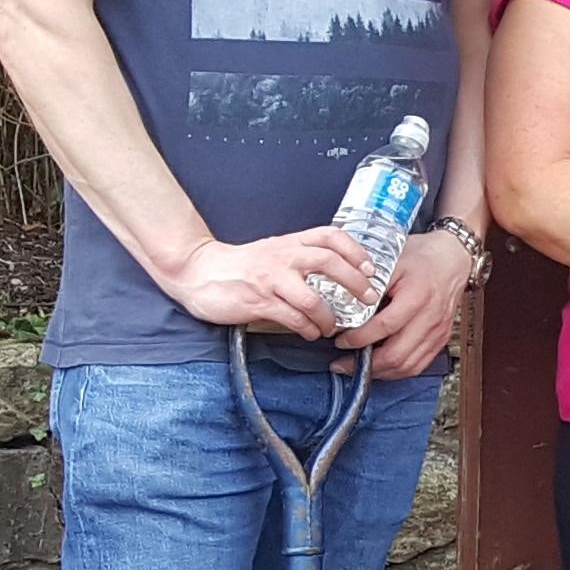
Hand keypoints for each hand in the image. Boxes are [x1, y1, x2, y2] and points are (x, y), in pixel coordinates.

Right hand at [163, 226, 382, 339]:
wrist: (197, 271)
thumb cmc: (241, 265)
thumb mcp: (274, 251)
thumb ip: (300, 257)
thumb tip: (337, 275)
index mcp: (290, 242)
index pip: (330, 236)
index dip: (356, 250)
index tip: (371, 267)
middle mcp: (283, 256)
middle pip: (329, 263)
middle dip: (355, 283)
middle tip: (368, 299)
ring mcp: (270, 279)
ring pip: (313, 298)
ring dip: (329, 317)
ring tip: (333, 327)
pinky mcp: (258, 301)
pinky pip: (293, 318)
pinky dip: (308, 329)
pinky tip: (312, 333)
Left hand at [342, 219, 476, 380]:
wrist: (452, 259)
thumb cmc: (422, 257)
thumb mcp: (392, 260)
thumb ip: (370, 283)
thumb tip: (344, 305)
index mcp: (418, 295)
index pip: (385, 326)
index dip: (360, 338)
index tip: (341, 340)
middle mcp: (430, 317)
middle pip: (397, 354)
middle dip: (365, 364)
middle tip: (342, 363)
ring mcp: (438, 331)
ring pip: (407, 366)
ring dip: (380, 372)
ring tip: (357, 368)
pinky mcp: (441, 339)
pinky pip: (419, 365)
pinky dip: (397, 371)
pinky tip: (381, 367)